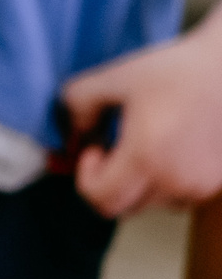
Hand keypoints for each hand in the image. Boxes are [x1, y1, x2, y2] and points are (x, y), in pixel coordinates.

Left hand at [64, 19, 221, 217]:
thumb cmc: (176, 70)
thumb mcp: (114, 77)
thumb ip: (77, 105)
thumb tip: (72, 134)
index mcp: (148, 158)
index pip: (101, 200)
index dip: (86, 177)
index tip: (96, 147)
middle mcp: (177, 181)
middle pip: (124, 207)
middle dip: (108, 182)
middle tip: (114, 146)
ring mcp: (202, 185)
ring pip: (152, 204)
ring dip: (137, 183)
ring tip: (144, 143)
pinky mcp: (219, 183)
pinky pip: (178, 196)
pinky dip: (164, 182)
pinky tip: (167, 147)